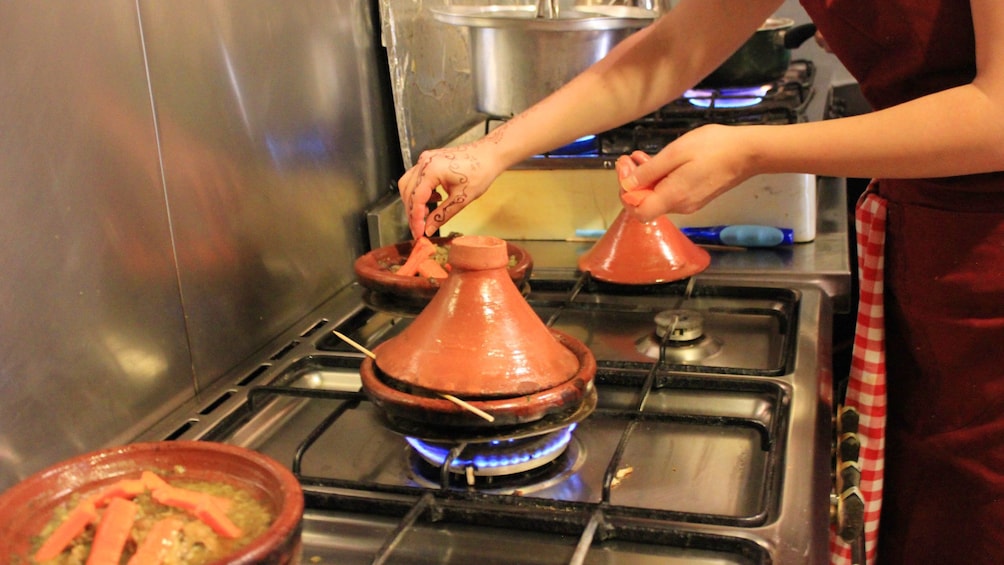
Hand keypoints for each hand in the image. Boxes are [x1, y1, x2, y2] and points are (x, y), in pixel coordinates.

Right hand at [397, 140, 503, 238]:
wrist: (489, 155)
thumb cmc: (480, 171)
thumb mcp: (461, 199)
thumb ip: (442, 215)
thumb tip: (429, 229)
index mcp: (431, 170)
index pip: (416, 199)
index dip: (415, 219)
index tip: (418, 233)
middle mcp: (424, 162)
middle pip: (408, 192)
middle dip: (412, 212)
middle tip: (420, 228)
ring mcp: (426, 160)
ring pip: (408, 185)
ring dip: (414, 202)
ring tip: (427, 215)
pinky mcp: (429, 161)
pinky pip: (417, 178)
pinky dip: (420, 192)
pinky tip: (435, 199)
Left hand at [617, 124, 754, 220]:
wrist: (749, 152)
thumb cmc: (714, 147)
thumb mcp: (676, 153)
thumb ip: (650, 171)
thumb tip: (627, 185)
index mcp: (674, 197)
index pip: (639, 212)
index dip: (626, 194)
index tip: (625, 169)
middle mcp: (680, 206)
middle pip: (646, 204)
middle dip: (631, 182)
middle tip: (627, 159)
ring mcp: (690, 202)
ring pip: (657, 196)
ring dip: (644, 178)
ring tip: (638, 156)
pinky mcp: (696, 196)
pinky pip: (669, 192)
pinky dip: (659, 178)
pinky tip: (657, 161)